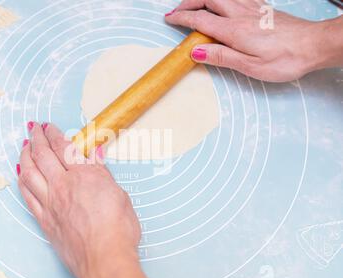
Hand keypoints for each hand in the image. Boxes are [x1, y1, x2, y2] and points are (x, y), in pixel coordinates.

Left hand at [17, 122, 160, 277]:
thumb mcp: (118, 194)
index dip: (53, 133)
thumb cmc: (117, 230)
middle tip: (33, 128)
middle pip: (43, 155)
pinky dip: (21, 181)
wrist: (104, 258)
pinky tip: (20, 174)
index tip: (48, 126)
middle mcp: (63, 185)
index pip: (64, 147)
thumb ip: (102, 173)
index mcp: (84, 175)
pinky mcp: (44, 219)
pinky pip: (27, 195)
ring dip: (24, 156)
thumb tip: (95, 154)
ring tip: (23, 146)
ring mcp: (50, 202)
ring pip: (29, 172)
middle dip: (36, 138)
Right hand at [165, 0, 342, 81]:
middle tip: (177, 11)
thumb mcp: (250, 66)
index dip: (182, 19)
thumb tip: (195, 52)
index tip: (169, 19)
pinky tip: (221, 3)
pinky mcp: (262, 8)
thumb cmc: (285, 59)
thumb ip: (221, 57)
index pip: (200, 20)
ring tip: (194, 6)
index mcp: (234, 30)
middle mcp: (241, 14)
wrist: (314, 45)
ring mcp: (252, 8)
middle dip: (189, 3)